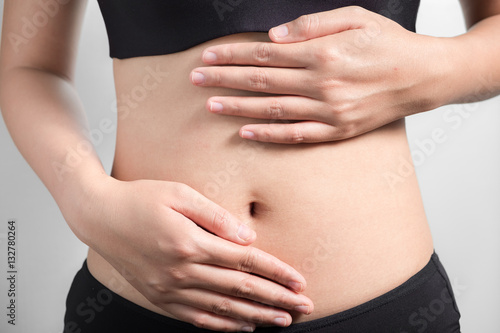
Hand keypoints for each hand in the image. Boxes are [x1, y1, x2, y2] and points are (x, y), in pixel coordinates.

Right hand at [81, 176, 312, 331]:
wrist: (100, 217)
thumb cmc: (141, 198)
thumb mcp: (180, 194)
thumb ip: (216, 216)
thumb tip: (248, 237)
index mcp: (190, 243)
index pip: (245, 262)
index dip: (276, 273)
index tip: (300, 282)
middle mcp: (181, 271)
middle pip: (240, 290)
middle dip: (276, 299)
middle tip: (304, 308)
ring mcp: (169, 289)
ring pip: (222, 309)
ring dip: (256, 317)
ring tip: (282, 321)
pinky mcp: (159, 297)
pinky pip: (196, 318)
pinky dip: (223, 326)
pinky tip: (243, 328)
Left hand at [191, 6, 446, 142]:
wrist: (424, 76)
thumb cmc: (389, 43)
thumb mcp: (356, 18)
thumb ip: (312, 25)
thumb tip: (274, 36)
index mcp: (322, 53)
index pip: (264, 53)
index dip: (231, 55)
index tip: (207, 56)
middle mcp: (321, 84)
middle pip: (260, 81)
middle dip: (223, 80)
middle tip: (194, 79)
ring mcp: (328, 111)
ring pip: (271, 109)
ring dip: (237, 108)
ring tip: (209, 106)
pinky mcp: (337, 131)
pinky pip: (296, 135)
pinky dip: (269, 134)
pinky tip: (245, 133)